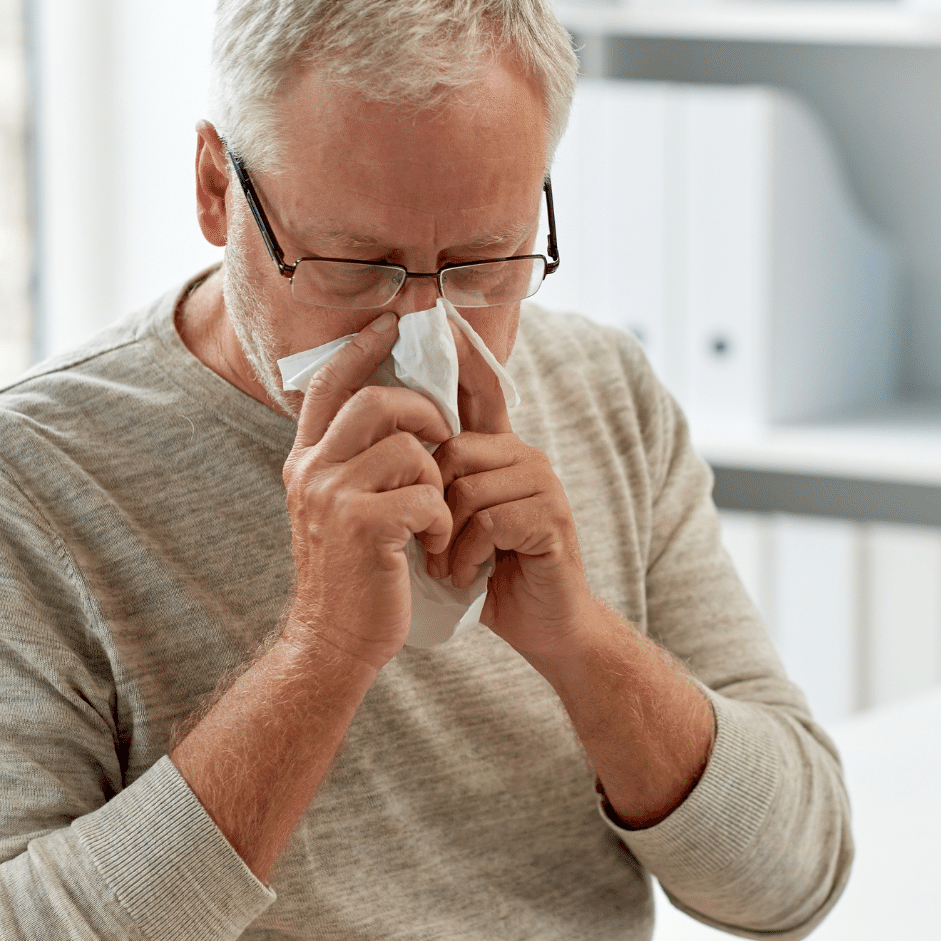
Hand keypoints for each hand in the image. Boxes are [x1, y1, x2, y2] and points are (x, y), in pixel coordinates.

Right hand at [279, 312, 454, 671]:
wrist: (334, 642)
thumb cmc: (352, 575)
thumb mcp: (339, 509)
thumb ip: (353, 461)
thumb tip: (392, 409)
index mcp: (305, 462)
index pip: (330, 385)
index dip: (362, 348)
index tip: (392, 322)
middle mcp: (311, 471)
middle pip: (376, 402)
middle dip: (423, 412)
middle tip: (444, 437)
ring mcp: (333, 497)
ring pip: (409, 448)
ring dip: (437, 480)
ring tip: (432, 516)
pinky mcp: (363, 525)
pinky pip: (425, 495)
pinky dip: (441, 520)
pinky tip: (432, 545)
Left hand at [426, 320, 594, 656]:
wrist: (544, 626)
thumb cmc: (492, 573)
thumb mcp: (455, 521)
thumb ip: (437, 482)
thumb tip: (388, 446)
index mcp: (499, 451)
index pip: (480, 390)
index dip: (463, 355)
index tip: (441, 315)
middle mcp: (524, 455)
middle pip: (452, 450)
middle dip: (430, 503)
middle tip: (430, 544)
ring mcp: (543, 483)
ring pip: (466, 487)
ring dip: (446, 536)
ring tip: (450, 565)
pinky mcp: (551, 517)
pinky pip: (488, 519)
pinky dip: (466, 555)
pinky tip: (469, 575)